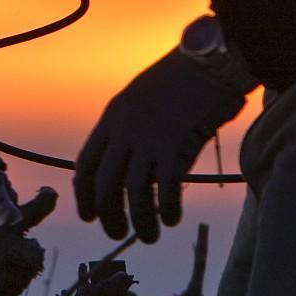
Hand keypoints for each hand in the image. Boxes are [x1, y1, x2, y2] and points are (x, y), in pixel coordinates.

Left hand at [74, 49, 250, 242]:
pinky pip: (167, 189)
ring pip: (136, 194)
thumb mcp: (141, 97)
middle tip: (116, 233)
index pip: (86, 164)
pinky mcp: (178, 145)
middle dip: (108, 215)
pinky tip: (172, 219)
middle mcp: (126, 129)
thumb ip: (129, 128)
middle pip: (106, 185)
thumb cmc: (182, 78)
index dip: (84, 195)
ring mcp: (151, 137)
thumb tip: (129, 166)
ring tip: (149, 235)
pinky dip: (168, 210)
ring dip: (140, 221)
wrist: (211, 60)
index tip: (89, 214)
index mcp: (113, 116)